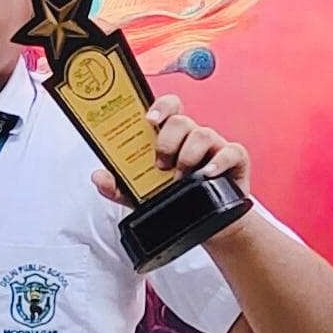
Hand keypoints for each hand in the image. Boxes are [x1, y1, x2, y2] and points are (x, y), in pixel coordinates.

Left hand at [92, 96, 248, 204]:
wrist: (207, 225)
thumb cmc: (175, 200)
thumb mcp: (141, 195)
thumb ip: (117, 186)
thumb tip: (98, 176)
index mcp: (170, 136)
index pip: (168, 107)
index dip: (160, 107)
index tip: (149, 120)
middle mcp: (192, 136)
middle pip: (181, 120)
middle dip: (167, 140)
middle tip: (160, 164)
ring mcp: (215, 146)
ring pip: (202, 133)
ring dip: (187, 155)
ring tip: (179, 177)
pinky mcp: (234, 160)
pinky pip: (230, 152)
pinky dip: (218, 162)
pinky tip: (206, 174)